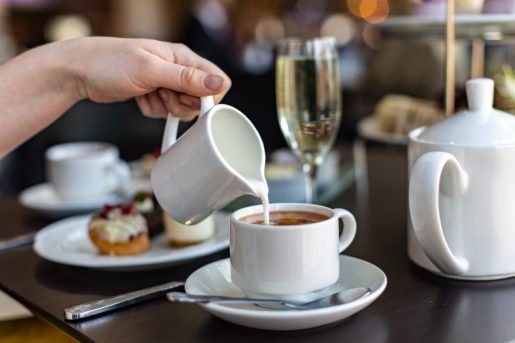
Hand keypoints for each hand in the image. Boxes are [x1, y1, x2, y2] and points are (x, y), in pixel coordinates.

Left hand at [67, 37, 230, 119]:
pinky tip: (141, 98)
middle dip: (182, 105)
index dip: (207, 98)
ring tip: (148, 94)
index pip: (217, 81)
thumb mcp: (150, 70)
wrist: (79, 71)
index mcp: (182, 57)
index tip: (186, 100)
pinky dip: (153, 110)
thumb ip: (186, 78)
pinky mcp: (156, 93)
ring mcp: (166, 81)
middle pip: (200, 99)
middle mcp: (177, 68)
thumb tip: (218, 84)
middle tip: (163, 96)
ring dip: (165, 109)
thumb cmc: (109, 62)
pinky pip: (166, 111)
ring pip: (183, 108)